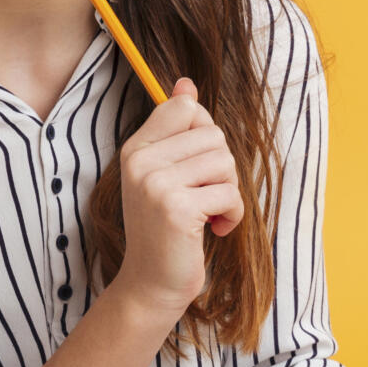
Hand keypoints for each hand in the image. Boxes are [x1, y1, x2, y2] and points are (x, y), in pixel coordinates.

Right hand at [112, 77, 242, 317]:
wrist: (152, 283)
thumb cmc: (166, 229)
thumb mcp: (165, 174)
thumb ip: (175, 130)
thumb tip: (186, 83)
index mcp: (136, 148)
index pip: (184, 107)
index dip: (204, 133)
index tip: (197, 165)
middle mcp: (140, 161)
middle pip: (212, 133)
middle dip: (222, 167)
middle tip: (205, 196)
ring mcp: (156, 184)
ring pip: (225, 161)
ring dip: (228, 191)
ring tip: (209, 212)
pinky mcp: (177, 208)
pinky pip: (229, 193)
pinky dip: (232, 214)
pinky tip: (215, 229)